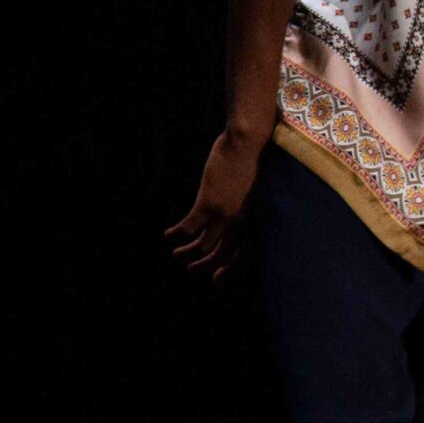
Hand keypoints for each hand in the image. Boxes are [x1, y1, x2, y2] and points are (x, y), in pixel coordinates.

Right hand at [166, 127, 266, 279]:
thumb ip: (247, 207)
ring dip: (187, 254)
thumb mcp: (255, 190)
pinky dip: (176, 234)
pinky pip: (189, 228)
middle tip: (190, 270)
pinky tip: (168, 235)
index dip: (229, 269)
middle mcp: (242, 223)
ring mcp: (226, 215)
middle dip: (205, 266)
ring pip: (204, 246)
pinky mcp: (209, 203)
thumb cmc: (252, 162)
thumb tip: (237, 215)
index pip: (244, 254)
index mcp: (255, 220)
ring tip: (176, 255)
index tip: (216, 278)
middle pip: (222, 255)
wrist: (248, 144)